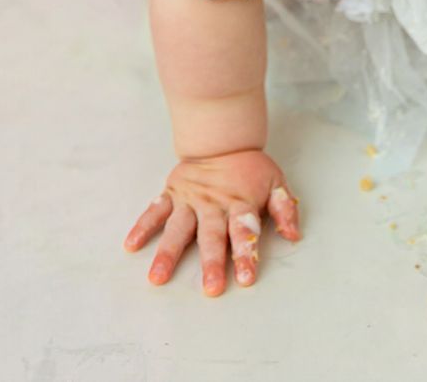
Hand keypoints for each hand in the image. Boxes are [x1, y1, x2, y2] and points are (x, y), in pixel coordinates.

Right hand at [122, 148, 300, 294]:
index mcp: (240, 202)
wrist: (222, 139)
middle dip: (211, 263)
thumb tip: (294, 235)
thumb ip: (285, 208)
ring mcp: (189, 200)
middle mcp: (213, 204)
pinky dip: (142, 227)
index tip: (245, 278)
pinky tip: (131, 246)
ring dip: (168, 253)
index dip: (245, 254)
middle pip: (212, 236)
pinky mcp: (172, 194)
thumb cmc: (249, 168)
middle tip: (210, 288)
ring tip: (157, 277)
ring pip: (178, 229)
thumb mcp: (276, 182)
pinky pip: (155, 211)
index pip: (243, 231)